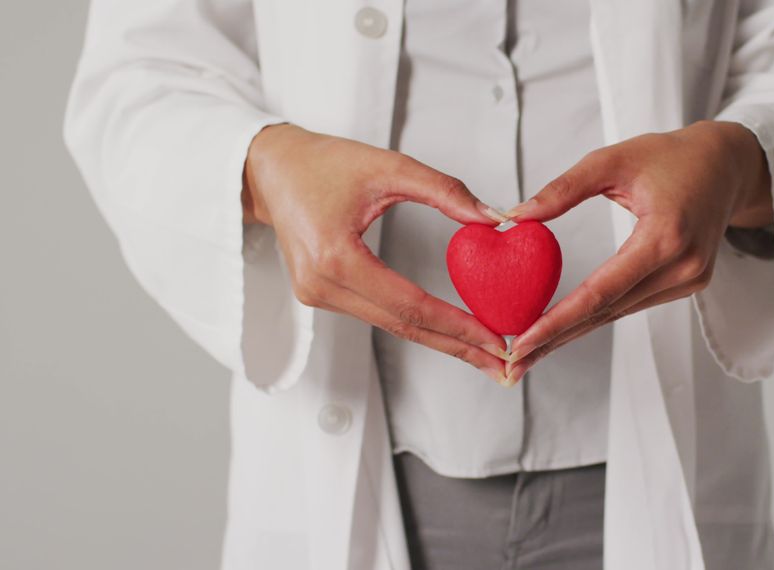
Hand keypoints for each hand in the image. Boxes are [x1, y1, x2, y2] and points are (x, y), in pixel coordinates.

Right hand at [243, 124, 511, 383]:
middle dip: (457, 347)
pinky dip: (416, 324)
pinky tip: (448, 331)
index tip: (496, 339)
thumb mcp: (388, 166)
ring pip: (391, 326)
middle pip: (403, 327)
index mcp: (334, 257)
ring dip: (440, 339)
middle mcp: (321, 286)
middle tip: (503, 366)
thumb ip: (444, 191)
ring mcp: (317, 296)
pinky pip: (377, 316)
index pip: (409, 304)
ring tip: (485, 352)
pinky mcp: (320, 295)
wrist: (270, 169)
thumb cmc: (323, 162)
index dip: (457, 325)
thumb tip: (494, 220)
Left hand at [503, 120, 772, 383]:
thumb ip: (563, 189)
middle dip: (557, 339)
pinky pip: (633, 303)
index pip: (601, 291)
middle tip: (514, 363)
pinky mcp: (689, 283)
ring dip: (573, 333)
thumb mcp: (612, 160)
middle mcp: (682, 267)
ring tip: (530, 351)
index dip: (558, 320)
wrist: (726, 165)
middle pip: (607, 312)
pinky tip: (566, 327)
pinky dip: (598, 315)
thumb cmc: (670, 156)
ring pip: (619, 313)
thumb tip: (516, 217)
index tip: (523, 342)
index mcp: (665, 237)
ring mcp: (689, 280)